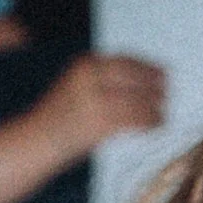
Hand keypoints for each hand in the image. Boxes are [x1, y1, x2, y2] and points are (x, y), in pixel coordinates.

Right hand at [32, 51, 166, 162]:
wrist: (35, 141)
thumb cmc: (57, 119)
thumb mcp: (76, 88)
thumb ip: (101, 81)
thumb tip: (138, 83)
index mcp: (85, 64)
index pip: (125, 61)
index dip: (146, 66)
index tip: (161, 71)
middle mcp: (90, 77)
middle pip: (134, 76)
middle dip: (154, 83)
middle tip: (167, 90)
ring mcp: (95, 99)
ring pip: (137, 98)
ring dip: (155, 106)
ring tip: (163, 112)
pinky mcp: (101, 122)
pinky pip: (134, 119)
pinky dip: (149, 122)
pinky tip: (156, 125)